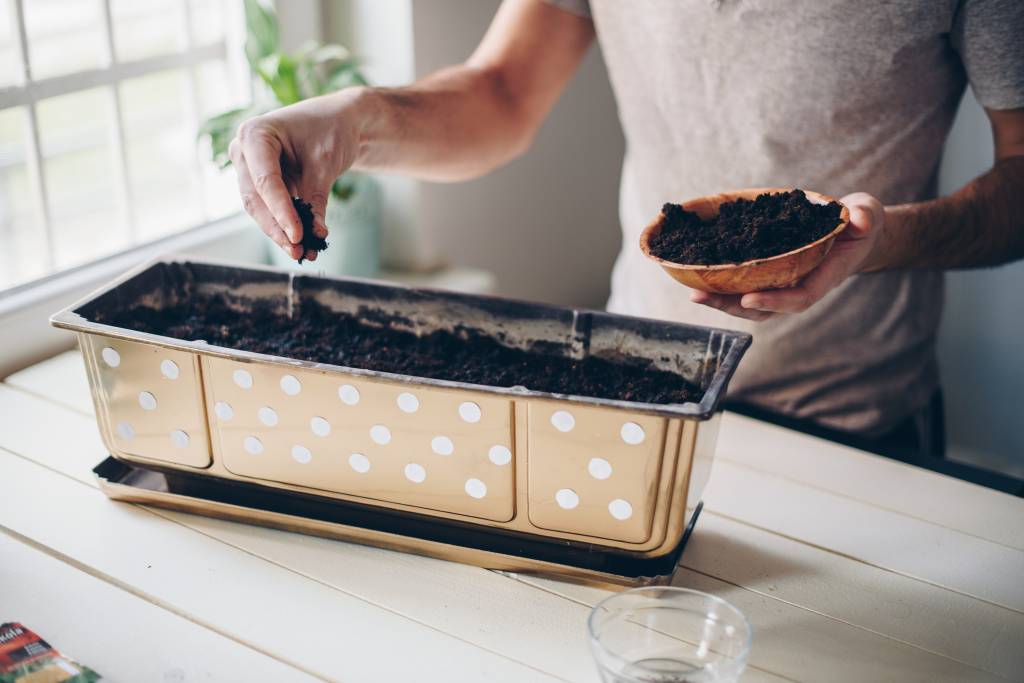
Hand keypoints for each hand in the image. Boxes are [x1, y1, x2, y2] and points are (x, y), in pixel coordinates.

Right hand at [228, 93, 360, 260]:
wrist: (340, 122)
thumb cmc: (332, 130)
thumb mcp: (325, 164)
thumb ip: (315, 200)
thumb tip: (314, 235)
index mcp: (255, 134)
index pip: (265, 180)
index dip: (280, 211)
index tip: (298, 235)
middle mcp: (245, 151)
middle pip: (255, 199)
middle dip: (277, 228)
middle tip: (298, 250)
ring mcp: (250, 168)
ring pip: (259, 209)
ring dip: (280, 232)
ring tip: (303, 253)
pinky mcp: (262, 184)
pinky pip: (269, 209)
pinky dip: (286, 226)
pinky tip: (303, 245)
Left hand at [690, 192, 884, 320]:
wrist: (852, 229)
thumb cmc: (859, 222)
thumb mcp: (867, 214)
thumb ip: (864, 217)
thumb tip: (859, 220)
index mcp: (824, 276)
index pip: (799, 297)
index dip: (774, 301)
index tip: (749, 298)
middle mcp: (801, 285)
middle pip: (766, 308)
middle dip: (733, 306)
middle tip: (701, 297)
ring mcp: (785, 283)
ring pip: (751, 302)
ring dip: (722, 300)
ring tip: (694, 293)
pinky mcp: (772, 274)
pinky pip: (746, 284)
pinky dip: (723, 283)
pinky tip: (698, 275)